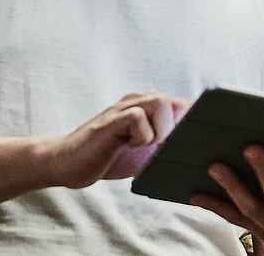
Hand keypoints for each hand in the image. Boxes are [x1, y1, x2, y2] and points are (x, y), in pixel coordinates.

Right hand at [49, 91, 188, 188]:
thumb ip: (165, 146)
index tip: (188, 146)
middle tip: (164, 149)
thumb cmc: (109, 158)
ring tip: (149, 146)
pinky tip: (130, 146)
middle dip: (178, 130)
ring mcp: (123, 109)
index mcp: (148, 108)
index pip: (184, 106)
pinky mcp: (111, 121)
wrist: (69, 162)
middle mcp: (138, 102)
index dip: (192, 125)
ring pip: (160, 101)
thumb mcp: (144, 153)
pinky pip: (137, 117)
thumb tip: (194, 153)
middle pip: (177, 102)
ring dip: (162, 130)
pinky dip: (141, 136)